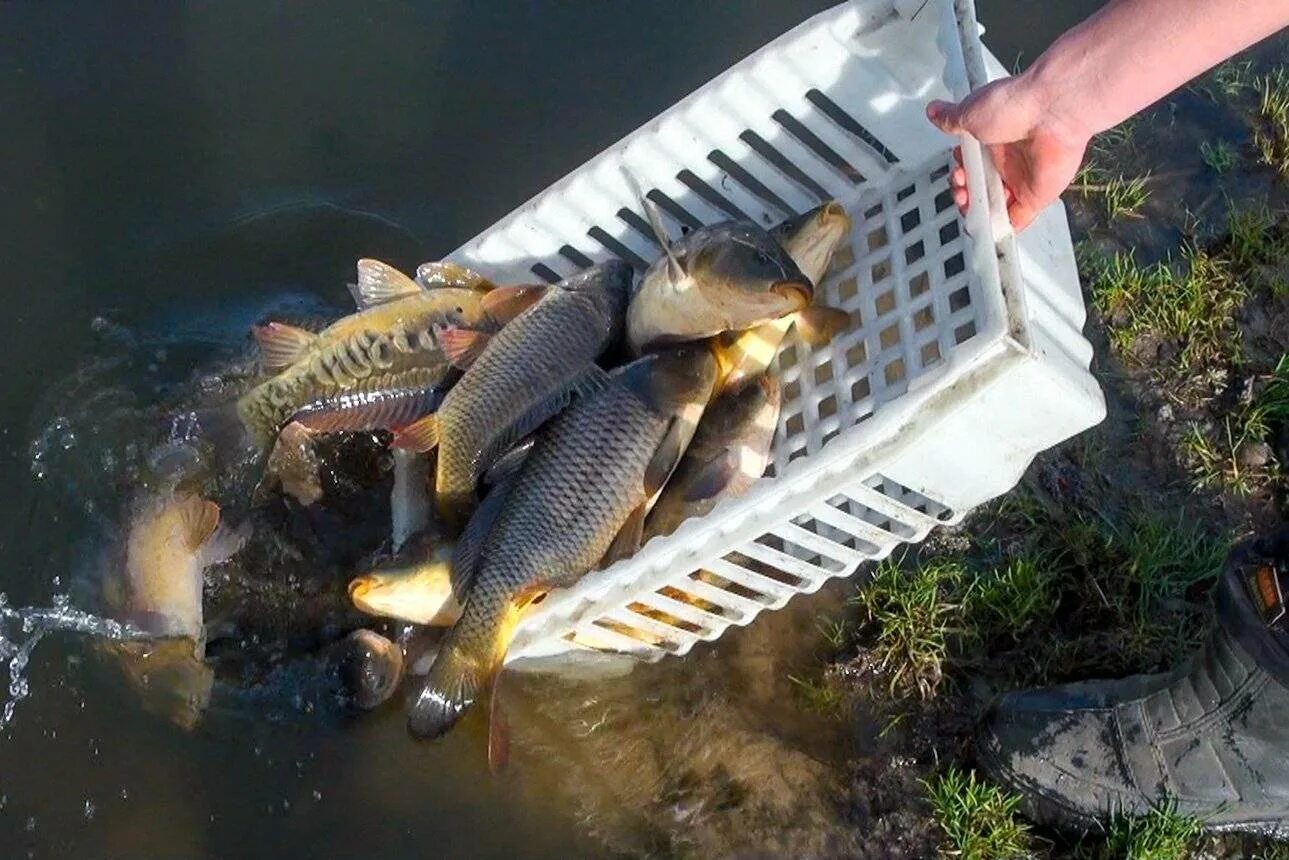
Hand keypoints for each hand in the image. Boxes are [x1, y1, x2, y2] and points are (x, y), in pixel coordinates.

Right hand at [926, 75, 1089, 230]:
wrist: (1051, 110)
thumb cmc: (1015, 105)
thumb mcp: (971, 111)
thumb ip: (951, 119)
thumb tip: (935, 112)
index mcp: (993, 139)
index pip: (971, 164)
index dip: (959, 172)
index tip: (955, 171)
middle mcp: (1008, 159)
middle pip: (980, 187)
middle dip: (963, 192)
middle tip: (960, 187)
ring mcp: (1023, 178)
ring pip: (995, 205)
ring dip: (977, 211)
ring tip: (968, 203)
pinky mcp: (1037, 195)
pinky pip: (1018, 219)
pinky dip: (1002, 228)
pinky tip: (987, 229)